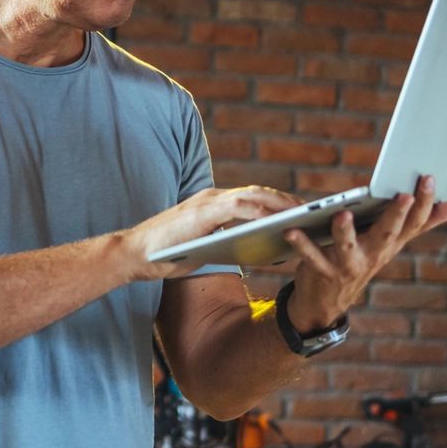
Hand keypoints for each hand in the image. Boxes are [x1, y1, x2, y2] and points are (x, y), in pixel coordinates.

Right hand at [118, 186, 301, 282]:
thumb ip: (225, 239)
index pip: (254, 197)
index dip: (279, 202)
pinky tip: (279, 224)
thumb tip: (254, 249)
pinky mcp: (202, 212)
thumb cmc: (167, 253)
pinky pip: (240, 209)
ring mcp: (208, 202)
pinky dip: (261, 214)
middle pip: (260, 193)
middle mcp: (213, 197)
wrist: (134, 254)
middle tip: (313, 211)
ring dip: (280, 204)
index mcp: (214, 203)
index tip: (300, 212)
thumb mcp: (204, 245)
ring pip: (254, 196)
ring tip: (303, 216)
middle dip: (287, 201)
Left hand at [283, 176, 446, 331]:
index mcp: (391, 243)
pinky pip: (311, 257)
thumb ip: (419, 223)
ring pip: (349, 247)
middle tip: (403, 194)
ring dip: (345, 232)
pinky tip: (292, 230)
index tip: (429, 179)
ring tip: (343, 214)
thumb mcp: (391, 242)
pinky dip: (301, 244)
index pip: (413, 222)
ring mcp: (350, 265)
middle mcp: (375, 254)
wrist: (329, 301)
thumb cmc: (361, 259)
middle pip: (389, 232)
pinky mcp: (323, 271)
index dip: (423, 202)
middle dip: (397, 214)